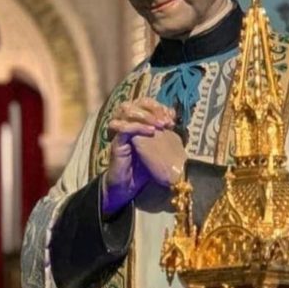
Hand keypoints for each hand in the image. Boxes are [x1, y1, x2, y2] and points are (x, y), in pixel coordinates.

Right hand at [102, 98, 177, 215]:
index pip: (143, 102)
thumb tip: (173, 113)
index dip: (157, 105)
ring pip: (125, 111)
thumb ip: (162, 129)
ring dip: (144, 115)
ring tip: (159, 125)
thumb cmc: (144, 165)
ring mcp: (118, 131)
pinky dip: (137, 127)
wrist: (129, 185)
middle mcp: (124, 123)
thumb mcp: (157, 144)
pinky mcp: (115, 142)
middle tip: (165, 120)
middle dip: (150, 108)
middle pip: (133, 103)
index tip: (171, 116)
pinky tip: (150, 132)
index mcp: (134, 121)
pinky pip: (122, 128)